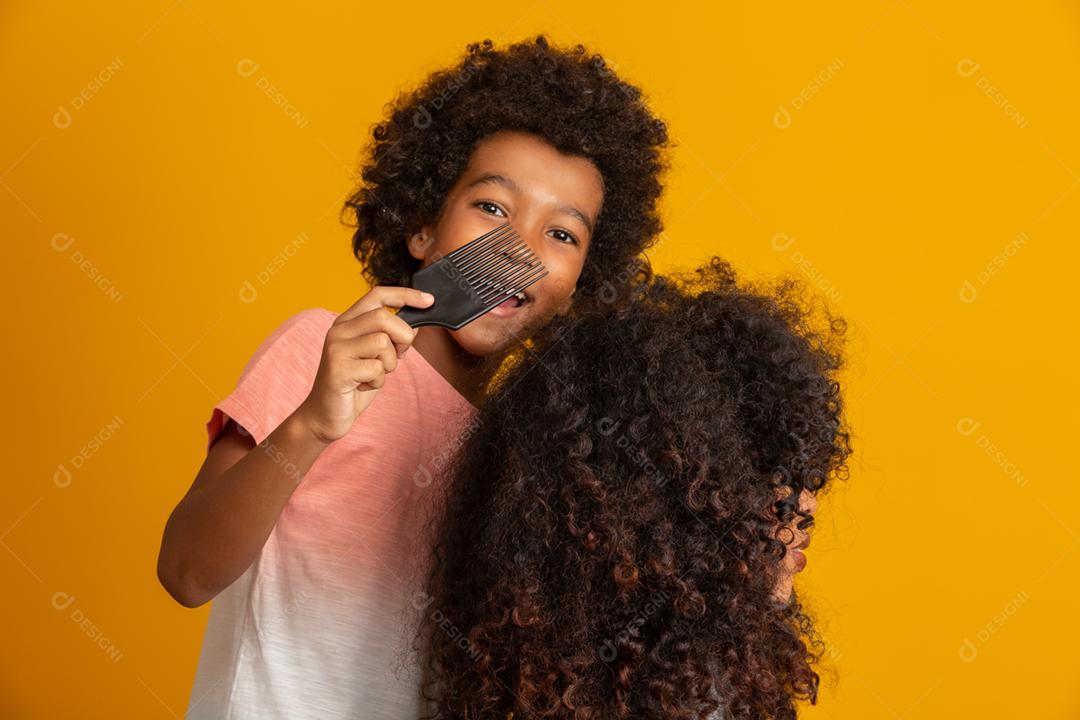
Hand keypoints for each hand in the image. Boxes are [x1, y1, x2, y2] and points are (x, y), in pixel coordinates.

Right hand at [294, 286, 433, 443]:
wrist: (325, 415)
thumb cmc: (354, 384)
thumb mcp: (375, 355)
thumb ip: (390, 336)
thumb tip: (417, 322)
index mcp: (347, 322)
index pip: (377, 295)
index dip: (405, 295)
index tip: (429, 300)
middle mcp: (338, 330)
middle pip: (383, 317)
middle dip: (402, 337)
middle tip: (398, 355)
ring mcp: (336, 349)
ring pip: (382, 342)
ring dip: (389, 364)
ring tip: (374, 374)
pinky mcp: (338, 370)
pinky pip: (376, 368)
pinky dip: (378, 381)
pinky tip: (364, 386)